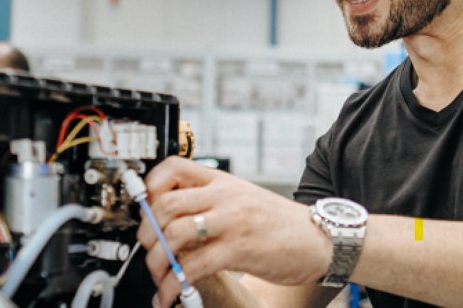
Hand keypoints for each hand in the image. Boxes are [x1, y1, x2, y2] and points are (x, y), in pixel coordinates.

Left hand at [136, 157, 331, 307]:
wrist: (319, 239)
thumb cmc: (279, 223)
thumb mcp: (242, 200)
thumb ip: (211, 203)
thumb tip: (172, 219)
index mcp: (221, 181)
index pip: (174, 167)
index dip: (150, 186)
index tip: (143, 208)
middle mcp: (223, 196)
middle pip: (166, 204)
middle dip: (146, 233)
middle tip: (148, 251)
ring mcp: (231, 221)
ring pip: (174, 235)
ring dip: (157, 263)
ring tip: (159, 279)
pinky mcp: (239, 249)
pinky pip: (194, 266)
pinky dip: (175, 284)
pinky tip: (171, 294)